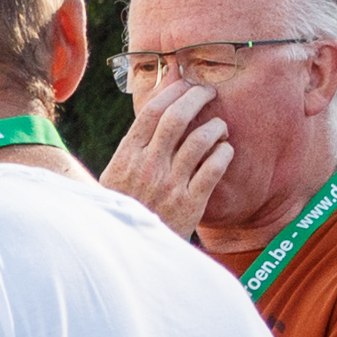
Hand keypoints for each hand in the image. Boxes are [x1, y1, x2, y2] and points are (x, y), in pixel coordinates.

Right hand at [99, 77, 232, 239]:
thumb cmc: (123, 211)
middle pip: (178, 117)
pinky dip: (224, 153)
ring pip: (201, 139)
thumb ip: (130, 150)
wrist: (129, 251)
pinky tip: (225, 152)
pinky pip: (215, 167)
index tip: (185, 84)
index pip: (151, 111)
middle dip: (198, 97)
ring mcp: (170, 185)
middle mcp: (148, 167)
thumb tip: (148, 114)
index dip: (173, 91)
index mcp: (127, 157)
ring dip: (216, 127)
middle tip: (209, 92)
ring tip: (219, 128)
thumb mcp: (112, 180)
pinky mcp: (190, 203)